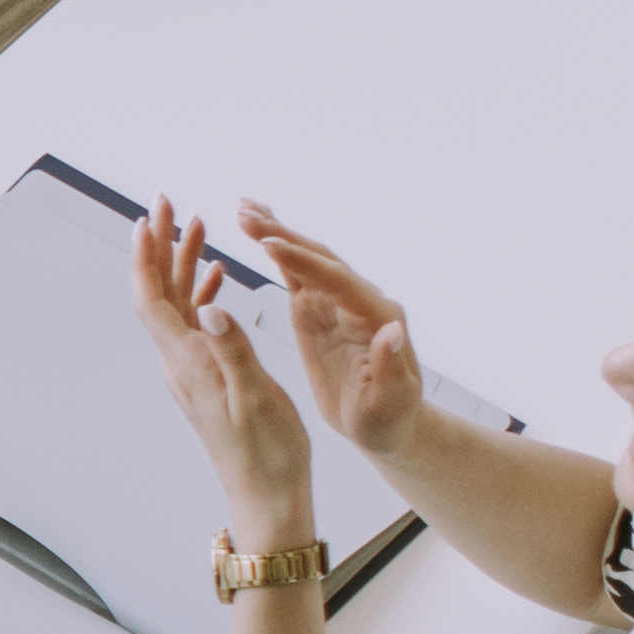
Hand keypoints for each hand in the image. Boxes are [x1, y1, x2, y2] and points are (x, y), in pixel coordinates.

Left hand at [132, 192, 314, 551]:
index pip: (153, 300)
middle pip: (160, 293)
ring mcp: (194, 369)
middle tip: (170, 204)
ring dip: (185, 264)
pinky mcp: (210, 376)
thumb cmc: (267, 453)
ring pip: (180, 305)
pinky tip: (219, 279)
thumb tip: (210, 307)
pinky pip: (199, 325)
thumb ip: (233, 350)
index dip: (146, 257)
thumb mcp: (254, 397)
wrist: (268, 493)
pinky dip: (206, 294)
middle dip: (162, 246)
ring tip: (197, 226)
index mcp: (188, 363)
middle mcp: (182, 363)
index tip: (149, 218)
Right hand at [228, 198, 424, 467]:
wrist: (388, 425)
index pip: (337, 281)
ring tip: (242, 209)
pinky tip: (256, 232)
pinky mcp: (319, 310)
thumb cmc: (389, 420)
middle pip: (319, 259)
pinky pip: (296, 274)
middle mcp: (359, 301)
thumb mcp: (390, 402)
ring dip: (276, 233)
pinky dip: (277, 251)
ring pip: (306, 260)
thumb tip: (391, 329)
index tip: (268, 244)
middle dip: (283, 235)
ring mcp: (338, 302)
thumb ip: (390, 366)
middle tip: (246, 213)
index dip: (303, 262)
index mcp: (375, 318)